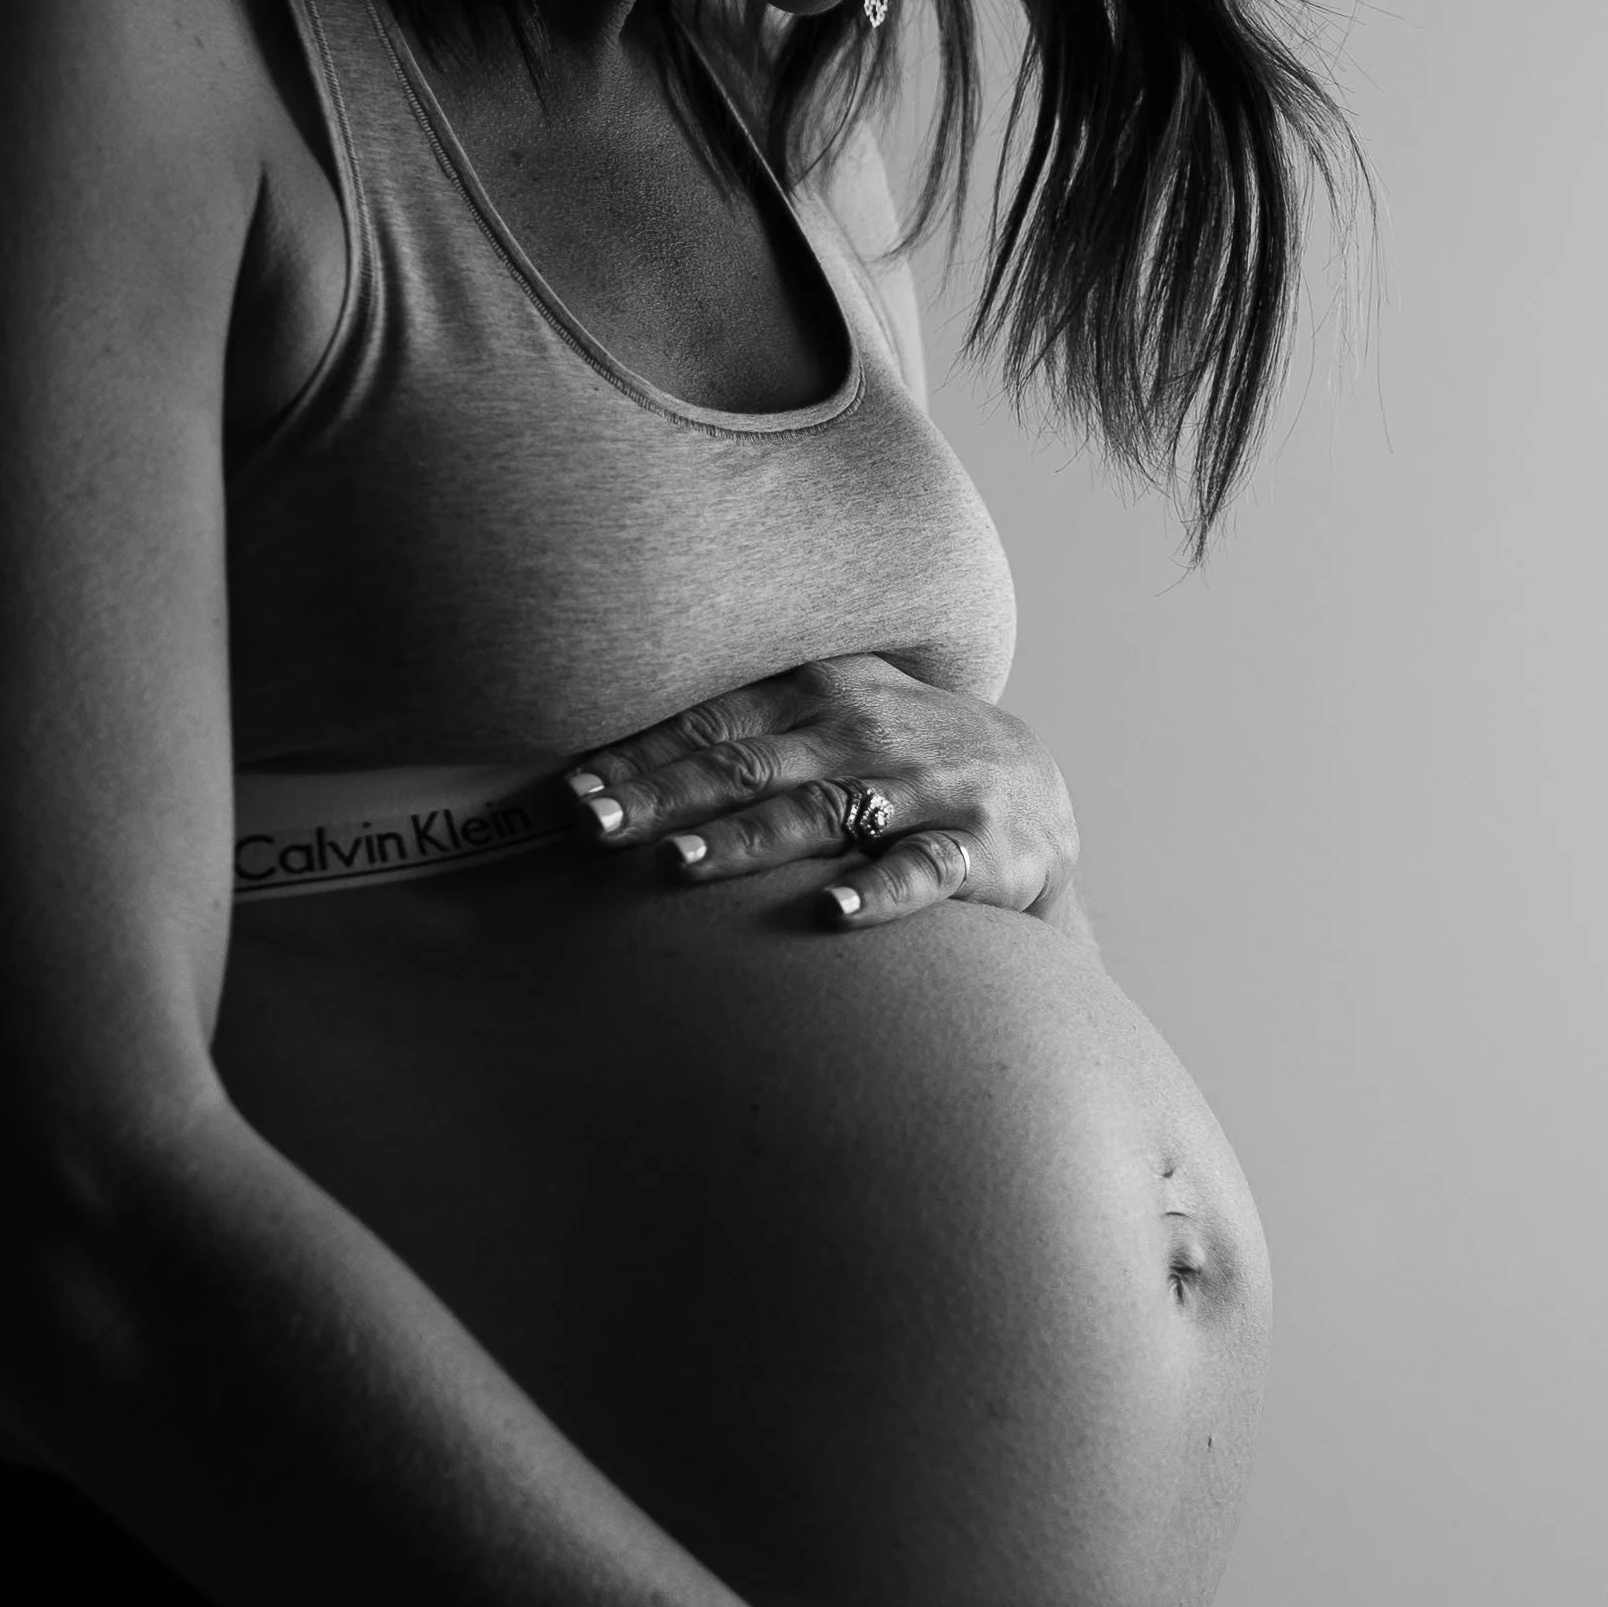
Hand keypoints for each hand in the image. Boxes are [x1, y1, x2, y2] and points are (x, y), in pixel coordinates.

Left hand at [564, 656, 1081, 929]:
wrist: (1037, 790)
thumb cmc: (895, 758)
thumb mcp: (828, 718)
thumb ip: (736, 734)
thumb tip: (603, 769)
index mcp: (819, 691)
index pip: (712, 725)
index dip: (639, 758)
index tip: (570, 793)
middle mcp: (865, 730)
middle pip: (748, 767)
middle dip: (665, 797)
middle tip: (591, 826)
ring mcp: (923, 787)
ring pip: (821, 815)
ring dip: (746, 840)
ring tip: (678, 863)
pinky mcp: (976, 848)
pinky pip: (920, 871)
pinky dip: (877, 894)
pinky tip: (830, 915)